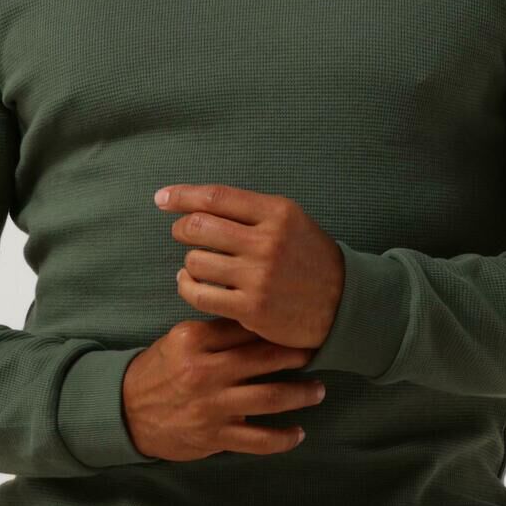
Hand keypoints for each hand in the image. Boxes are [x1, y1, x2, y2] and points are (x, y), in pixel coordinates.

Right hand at [120, 320, 326, 462]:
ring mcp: (211, 406)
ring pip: (271, 398)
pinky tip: (298, 433)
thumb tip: (261, 319)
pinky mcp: (214, 437)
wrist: (125, 412)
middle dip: (299, 355)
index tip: (300, 324)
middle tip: (318, 352)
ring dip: (302, 394)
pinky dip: (284, 438)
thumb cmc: (159, 372)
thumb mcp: (179, 341)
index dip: (277, 326)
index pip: (246, 327)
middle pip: (266, 358)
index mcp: (195, 340)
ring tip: (318, 390)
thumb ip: (216, 332)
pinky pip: (259, 441)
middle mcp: (205, 371)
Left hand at [155, 183, 345, 349]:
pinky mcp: (251, 309)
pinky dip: (187, 287)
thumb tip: (196, 203)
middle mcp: (267, 242)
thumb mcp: (290, 222)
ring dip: (189, 262)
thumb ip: (249, 211)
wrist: (344, 303)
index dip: (182, 195)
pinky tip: (189, 283)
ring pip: (195, 261)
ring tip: (195, 264)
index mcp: (277, 213)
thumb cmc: (309, 258)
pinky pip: (200, 294)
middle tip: (182, 233)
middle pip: (198, 227)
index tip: (162, 198)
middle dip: (182, 228)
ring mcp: (259, 277)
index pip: (216, 197)